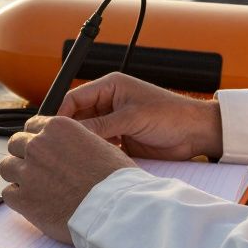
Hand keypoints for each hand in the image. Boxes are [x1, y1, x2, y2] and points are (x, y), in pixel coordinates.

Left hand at [0, 116, 136, 243]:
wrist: (115, 210)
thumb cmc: (115, 181)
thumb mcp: (100, 145)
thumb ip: (74, 141)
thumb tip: (67, 147)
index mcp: (57, 128)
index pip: (32, 126)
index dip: (37, 140)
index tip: (42, 151)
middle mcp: (38, 145)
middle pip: (16, 144)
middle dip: (25, 156)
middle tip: (39, 171)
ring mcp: (27, 171)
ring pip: (6, 167)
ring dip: (18, 176)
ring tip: (35, 188)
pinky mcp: (23, 198)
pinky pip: (8, 193)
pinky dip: (18, 199)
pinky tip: (34, 204)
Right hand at [57, 72, 222, 161]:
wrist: (196, 134)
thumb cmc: (170, 115)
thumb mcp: (132, 118)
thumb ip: (101, 126)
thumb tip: (73, 134)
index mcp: (110, 86)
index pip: (74, 98)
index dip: (60, 114)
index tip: (50, 131)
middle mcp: (109, 102)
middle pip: (78, 116)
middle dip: (69, 131)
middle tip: (56, 147)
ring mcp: (115, 121)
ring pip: (88, 132)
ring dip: (82, 143)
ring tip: (71, 156)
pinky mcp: (122, 138)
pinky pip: (100, 144)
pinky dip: (95, 151)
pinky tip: (89, 161)